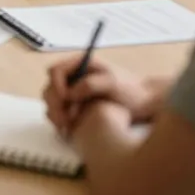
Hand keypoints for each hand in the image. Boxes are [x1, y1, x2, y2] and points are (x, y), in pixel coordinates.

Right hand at [44, 57, 158, 137]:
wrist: (144, 104)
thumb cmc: (131, 89)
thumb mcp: (113, 82)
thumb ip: (90, 84)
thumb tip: (69, 93)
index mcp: (80, 65)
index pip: (56, 71)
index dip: (56, 84)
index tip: (66, 99)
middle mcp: (73, 78)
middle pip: (50, 87)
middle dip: (55, 104)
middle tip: (65, 120)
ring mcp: (73, 93)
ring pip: (52, 102)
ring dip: (55, 114)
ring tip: (67, 127)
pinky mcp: (75, 108)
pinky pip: (59, 113)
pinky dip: (60, 121)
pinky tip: (69, 130)